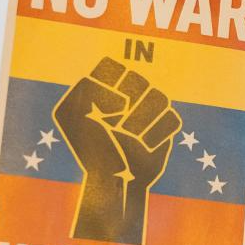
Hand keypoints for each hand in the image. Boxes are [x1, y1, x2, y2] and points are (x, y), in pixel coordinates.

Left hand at [54, 57, 181, 243]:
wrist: (111, 178)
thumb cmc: (90, 147)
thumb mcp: (71, 115)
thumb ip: (88, 92)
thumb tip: (125, 102)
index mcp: (106, 86)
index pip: (112, 66)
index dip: (108, 83)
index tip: (98, 108)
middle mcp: (130, 93)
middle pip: (139, 80)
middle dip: (124, 103)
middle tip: (117, 126)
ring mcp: (150, 109)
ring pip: (159, 96)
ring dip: (143, 119)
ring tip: (129, 137)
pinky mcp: (165, 127)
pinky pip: (172, 118)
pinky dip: (158, 133)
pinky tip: (144, 147)